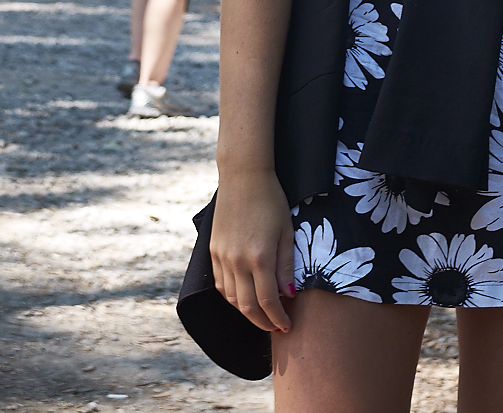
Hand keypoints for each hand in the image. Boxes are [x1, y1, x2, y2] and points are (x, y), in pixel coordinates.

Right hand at [210, 169, 295, 333]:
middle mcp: (237, 261)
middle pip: (247, 307)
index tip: (288, 326)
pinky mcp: (213, 250)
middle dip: (262, 322)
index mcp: (259, 256)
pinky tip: (244, 296)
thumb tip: (288, 295)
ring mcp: (222, 256)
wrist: (243, 177)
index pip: (268, 302)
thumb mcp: (286, 231)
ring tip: (262, 314)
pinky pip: (221, 284)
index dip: (278, 318)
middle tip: (276, 327)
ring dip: (247, 311)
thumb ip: (286, 265)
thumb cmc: (271, 200)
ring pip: (232, 298)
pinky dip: (232, 296)